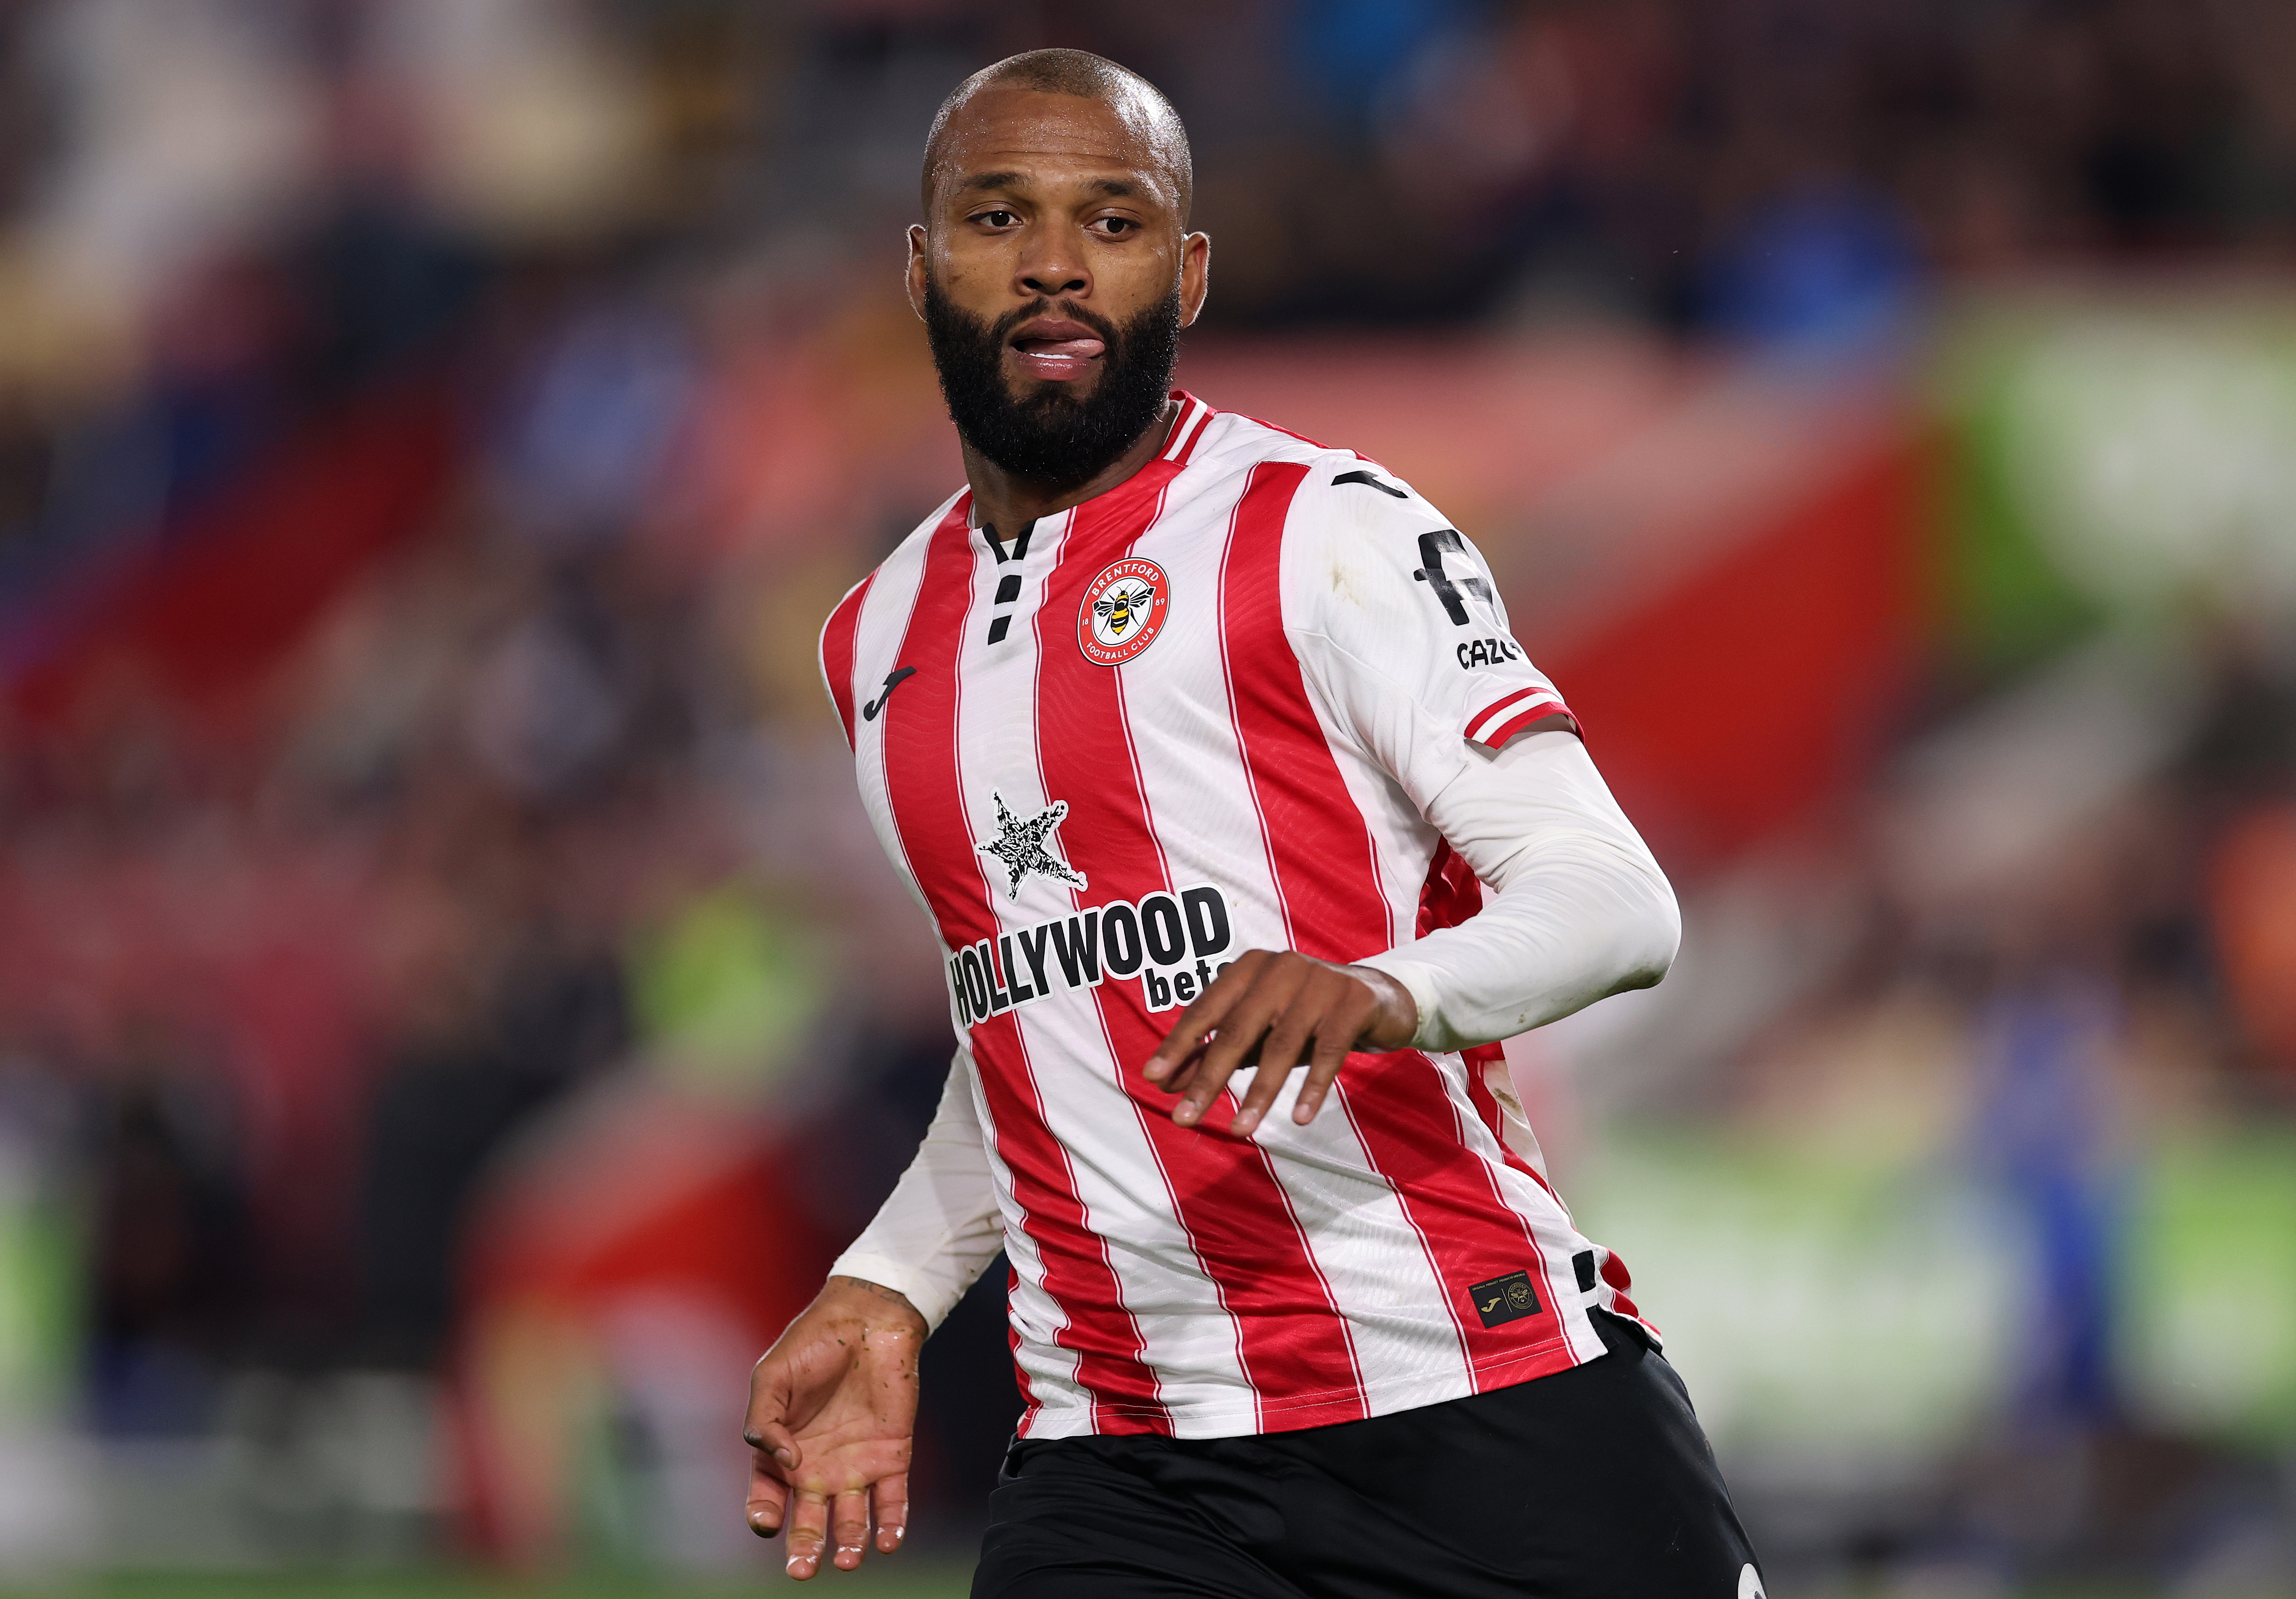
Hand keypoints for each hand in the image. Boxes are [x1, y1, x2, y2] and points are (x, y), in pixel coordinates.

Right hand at [744, 1276, 926, 1578]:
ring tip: (848, 1559)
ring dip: (850, 1543)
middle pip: (809, 1520)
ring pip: (852, 1519)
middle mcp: (817, 1467)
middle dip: (804, 1549)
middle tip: (802, 1571)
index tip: (766, 1523)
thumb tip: (783, 1462)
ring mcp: (856, 1464)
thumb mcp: (771, 1377)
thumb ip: (764, 1421)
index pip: (768, 1496)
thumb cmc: (810, 1344)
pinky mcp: (893, 1455)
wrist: (866, 1318)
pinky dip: (891, 1524)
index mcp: (782, 1451)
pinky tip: (887, 1542)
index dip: (763, 1514)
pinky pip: (892, 1499)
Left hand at [1142, 950, 1417, 1135]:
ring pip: (1282, 1044)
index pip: (1207, 1009)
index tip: (1152, 1078)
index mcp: (1250, 968)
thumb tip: (1165, 1083)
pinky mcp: (1353, 1004)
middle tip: (1184, 1118)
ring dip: (1259, 1092)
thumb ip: (1212, 1052)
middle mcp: (1281, 968)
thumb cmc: (1304, 1016)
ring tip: (1239, 1131)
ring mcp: (1319, 983)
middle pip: (1238, 1029)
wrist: (1378, 997)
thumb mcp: (1258, 1032)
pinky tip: (1298, 1119)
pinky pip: (1329, 1051)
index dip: (1179, 1044)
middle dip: (1209, 1077)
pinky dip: (1313, 1087)